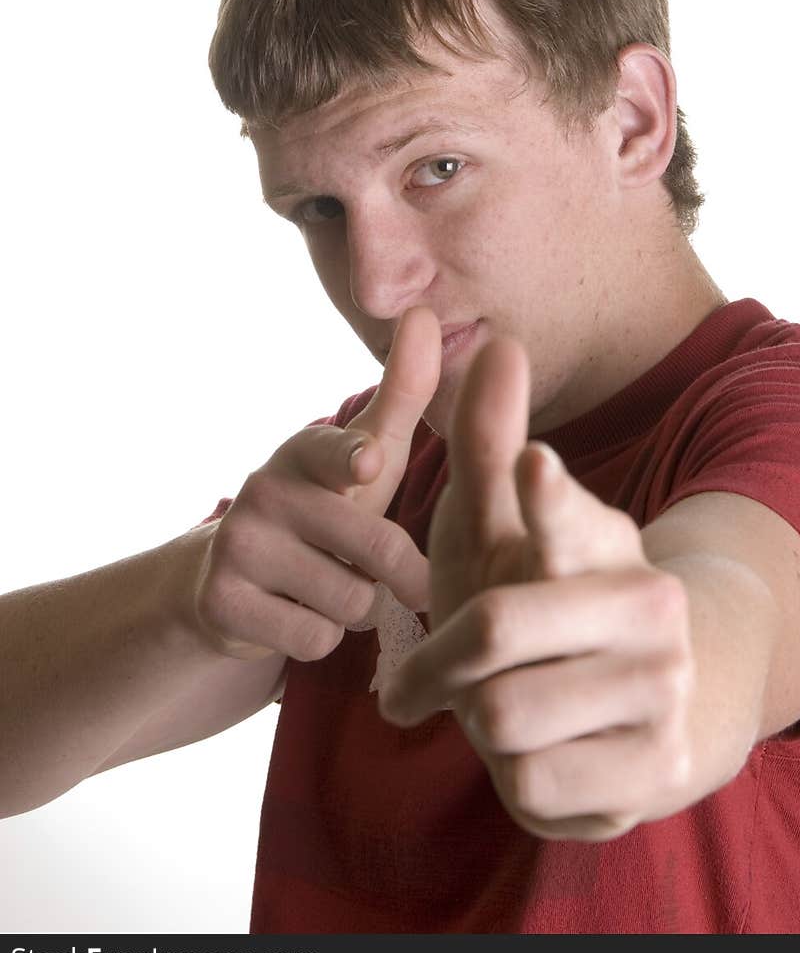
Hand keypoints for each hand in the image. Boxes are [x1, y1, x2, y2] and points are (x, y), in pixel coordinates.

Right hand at [193, 306, 440, 661]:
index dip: (354, 458)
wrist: (236, 577)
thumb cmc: (331, 505)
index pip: (335, 451)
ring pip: (350, 604)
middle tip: (387, 575)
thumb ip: (404, 391)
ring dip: (357, 610)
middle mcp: (265, 487)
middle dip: (398, 577)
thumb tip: (426, 311)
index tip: (368, 462)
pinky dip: (320, 640)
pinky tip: (296, 615)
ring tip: (328, 587)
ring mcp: (237, 545)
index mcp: (308, 450)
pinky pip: (314, 641)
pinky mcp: (220, 602)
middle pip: (375, 550)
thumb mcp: (370, 453)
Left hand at [380, 336, 694, 841]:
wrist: (651, 705)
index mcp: (602, 540)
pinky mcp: (656, 772)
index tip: (533, 467)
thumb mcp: (505, 527)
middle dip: (440, 662)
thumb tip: (498, 340)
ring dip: (477, 721)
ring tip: (501, 704)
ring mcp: (661, 691)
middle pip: (493, 634)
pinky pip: (529, 786)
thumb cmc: (545, 598)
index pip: (566, 517)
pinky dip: (510, 775)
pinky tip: (539, 752)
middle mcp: (648, 608)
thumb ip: (489, 444)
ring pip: (502, 719)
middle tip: (430, 672)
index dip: (546, 496)